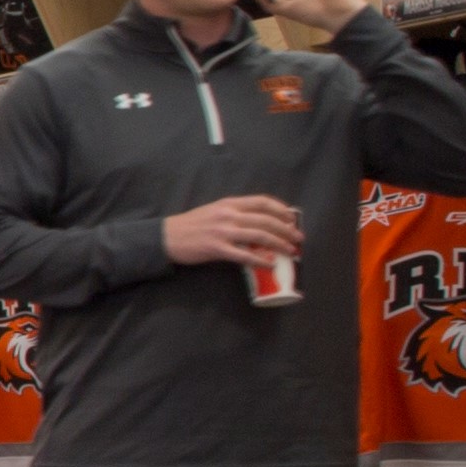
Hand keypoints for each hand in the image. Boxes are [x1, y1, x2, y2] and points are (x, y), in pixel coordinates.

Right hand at [164, 195, 308, 267]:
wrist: (167, 237)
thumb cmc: (191, 225)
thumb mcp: (214, 211)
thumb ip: (234, 213)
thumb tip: (258, 222)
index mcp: (229, 204)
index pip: (262, 202)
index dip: (281, 209)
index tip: (292, 218)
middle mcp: (229, 215)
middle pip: (266, 220)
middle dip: (286, 230)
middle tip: (298, 238)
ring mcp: (223, 232)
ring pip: (259, 236)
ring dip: (279, 244)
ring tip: (291, 251)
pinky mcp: (217, 249)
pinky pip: (244, 255)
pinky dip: (260, 260)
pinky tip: (271, 264)